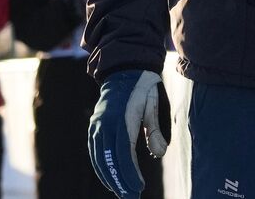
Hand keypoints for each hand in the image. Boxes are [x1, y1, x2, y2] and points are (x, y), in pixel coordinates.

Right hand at [88, 70, 170, 198]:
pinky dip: (101, 166)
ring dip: (110, 177)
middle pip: (110, 159)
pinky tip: (109, 179)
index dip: (130, 172)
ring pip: (100, 157)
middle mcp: (105, 123)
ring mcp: (97, 125)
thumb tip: (160, 153)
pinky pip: (95, 151)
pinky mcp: (94, 126)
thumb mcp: (152, 104)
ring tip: (122, 192)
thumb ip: (155, 129)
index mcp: (121, 118)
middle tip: (131, 196)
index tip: (138, 187)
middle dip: (120, 181)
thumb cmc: (142, 88)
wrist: (123, 69)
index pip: (124, 153)